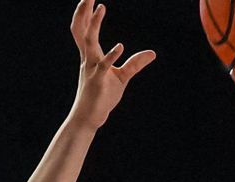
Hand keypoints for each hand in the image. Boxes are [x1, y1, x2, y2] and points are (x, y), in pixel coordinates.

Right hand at [68, 0, 155, 130]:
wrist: (90, 117)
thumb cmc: (103, 96)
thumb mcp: (122, 77)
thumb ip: (135, 63)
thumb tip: (152, 53)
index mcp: (90, 56)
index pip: (84, 30)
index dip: (86, 14)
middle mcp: (88, 59)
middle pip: (82, 30)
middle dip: (83, 12)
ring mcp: (91, 69)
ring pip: (89, 42)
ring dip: (95, 24)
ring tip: (101, 7)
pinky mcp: (99, 81)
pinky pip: (104, 66)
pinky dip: (112, 56)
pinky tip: (121, 46)